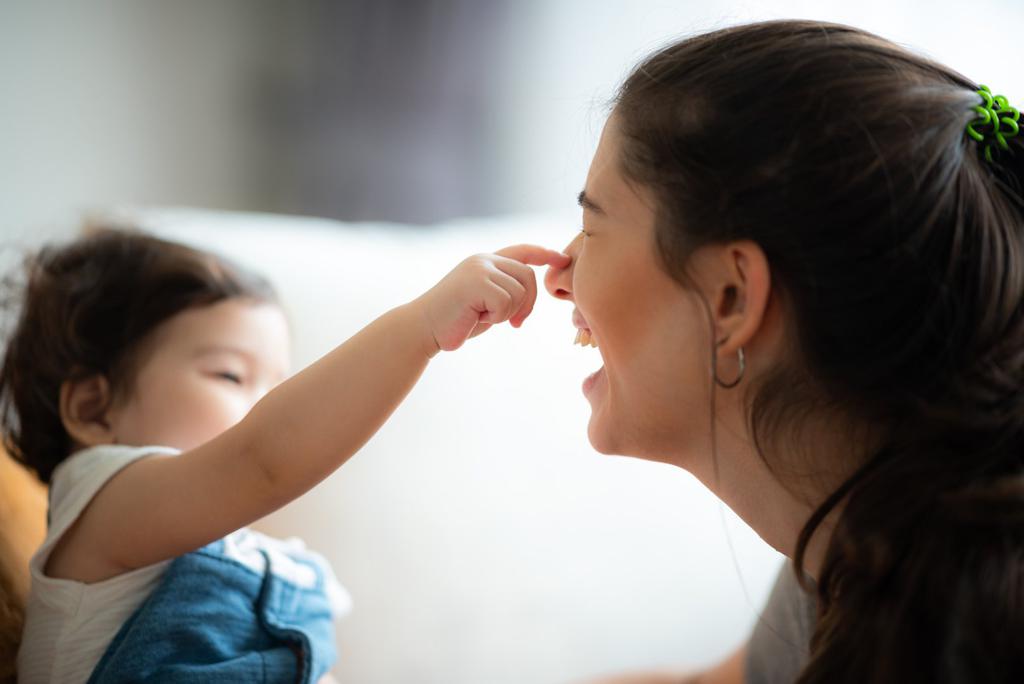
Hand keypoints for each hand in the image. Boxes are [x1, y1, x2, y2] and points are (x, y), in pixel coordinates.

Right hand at [414, 244, 570, 354]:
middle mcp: (483, 260)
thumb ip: (505, 291)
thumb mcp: (485, 302)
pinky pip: (506, 302)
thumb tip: (530, 292)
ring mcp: (479, 269)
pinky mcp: (476, 282)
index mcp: (486, 262)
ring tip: (482, 316)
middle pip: (528, 277)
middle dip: (528, 304)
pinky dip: (496, 317)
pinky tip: (476, 318)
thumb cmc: (456, 321)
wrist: (423, 328)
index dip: (544, 253)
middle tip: (514, 323)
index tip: (562, 258)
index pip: (522, 251)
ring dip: (506, 313)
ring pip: (519, 292)